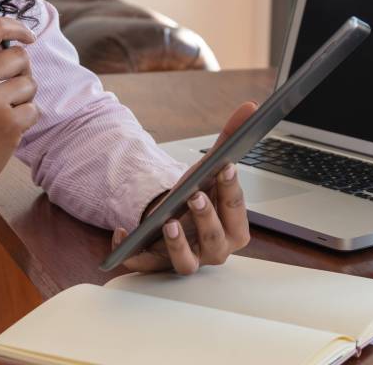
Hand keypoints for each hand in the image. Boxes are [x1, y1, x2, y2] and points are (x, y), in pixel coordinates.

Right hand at [0, 16, 39, 199]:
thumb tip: (11, 45)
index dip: (16, 27)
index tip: (27, 37)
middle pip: (19, 56)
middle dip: (21, 72)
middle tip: (8, 91)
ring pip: (29, 83)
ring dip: (23, 99)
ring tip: (2, 114)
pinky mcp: (9, 123)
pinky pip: (34, 109)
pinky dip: (25, 120)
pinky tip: (4, 131)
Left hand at [110, 101, 257, 274]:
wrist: (175, 222)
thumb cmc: (198, 198)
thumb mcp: (211, 169)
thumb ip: (230, 139)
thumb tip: (250, 107)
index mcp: (235, 228)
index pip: (237, 209)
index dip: (232, 188)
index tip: (226, 167)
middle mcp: (215, 249)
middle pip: (216, 240)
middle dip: (206, 218)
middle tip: (195, 196)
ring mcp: (187, 259)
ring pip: (187, 263)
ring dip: (178, 245)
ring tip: (168, 224)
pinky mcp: (158, 265)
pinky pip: (145, 265)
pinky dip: (133, 253)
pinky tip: (123, 233)